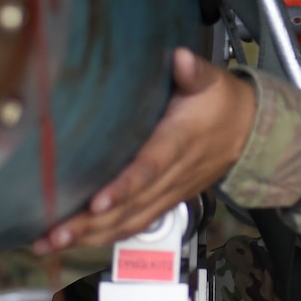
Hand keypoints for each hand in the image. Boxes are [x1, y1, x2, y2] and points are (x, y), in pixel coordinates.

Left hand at [35, 47, 256, 251]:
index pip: (149, 169)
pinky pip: (133, 226)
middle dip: (91, 223)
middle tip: (55, 233)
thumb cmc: (222, 104)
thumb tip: (181, 58)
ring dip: (90, 236)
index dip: (124, 187)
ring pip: (128, 222)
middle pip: (130, 206)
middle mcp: (172, 176)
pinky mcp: (164, 202)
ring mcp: (168, 193)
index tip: (97, 202)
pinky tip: (75, 242)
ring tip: (52, 241)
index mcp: (178, 143)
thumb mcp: (211, 81)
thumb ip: (193, 71)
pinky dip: (104, 237)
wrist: (248, 131)